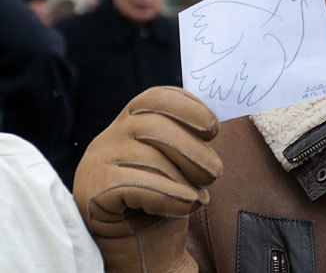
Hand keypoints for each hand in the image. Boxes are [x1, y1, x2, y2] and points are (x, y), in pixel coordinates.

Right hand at [73, 86, 222, 272]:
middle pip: (156, 126)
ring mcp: (98, 161)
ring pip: (149, 158)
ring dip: (184, 180)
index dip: (189, 108)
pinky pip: (137, 186)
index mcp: (133, 119)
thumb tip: (211, 125)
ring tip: (198, 196)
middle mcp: (111, 134)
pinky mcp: (92, 190)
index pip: (157, 97)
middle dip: (195, 151)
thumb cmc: (164, 198)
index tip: (213, 130)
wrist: (142, 245)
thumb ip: (187, 139)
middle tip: (214, 174)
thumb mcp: (179, 162)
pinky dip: (170, 197)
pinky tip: (185, 206)